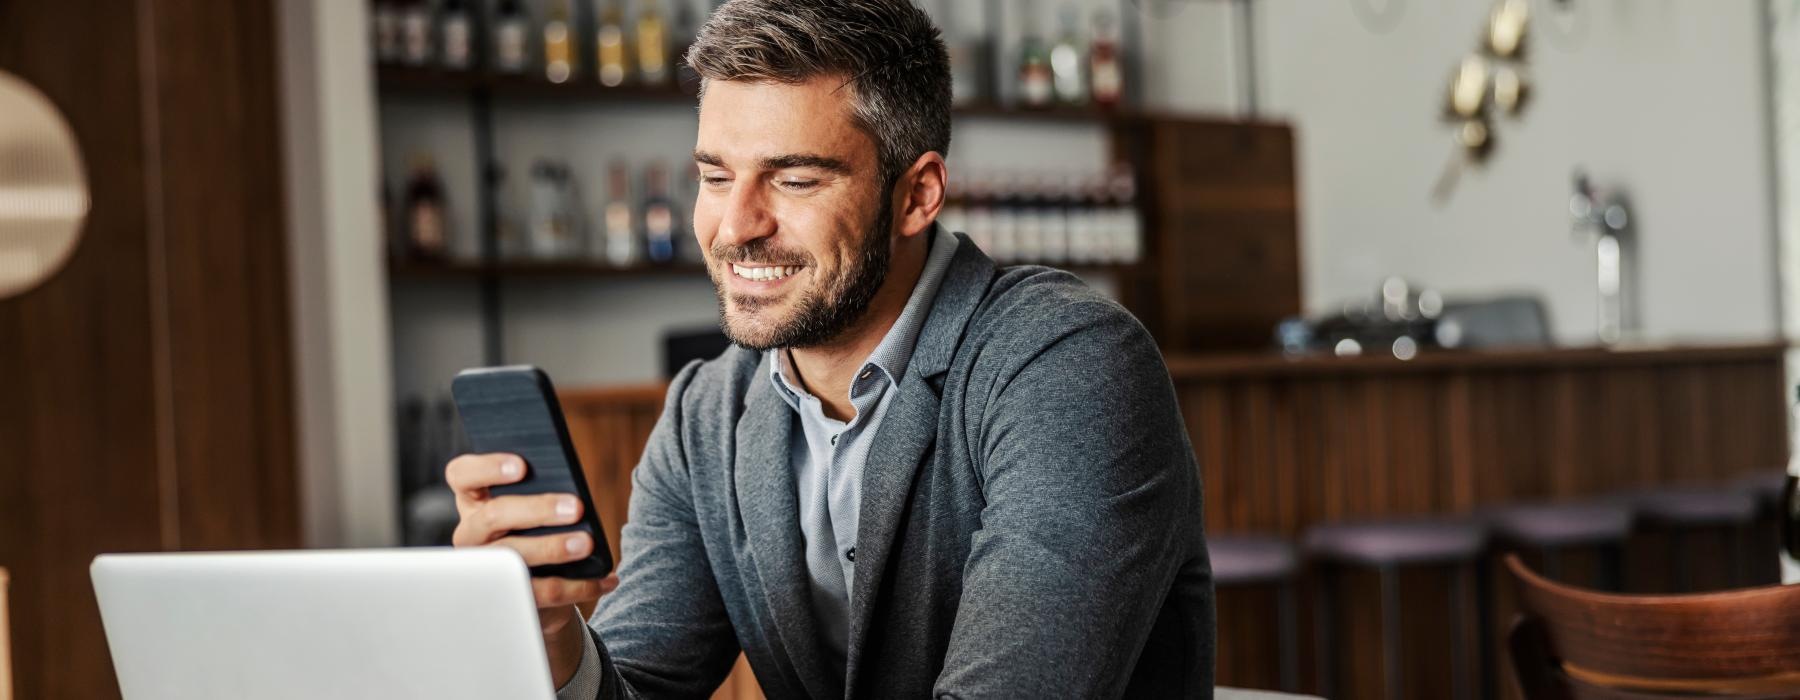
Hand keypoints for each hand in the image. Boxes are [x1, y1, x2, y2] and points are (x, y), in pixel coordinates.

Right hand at [447, 452, 618, 683]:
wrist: (534, 589)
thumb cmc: (534, 531)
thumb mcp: (533, 508)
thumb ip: (541, 491)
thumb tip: (571, 492)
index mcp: (474, 501)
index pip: (462, 475)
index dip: (487, 467)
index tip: (522, 466)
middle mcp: (471, 533)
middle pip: (493, 516)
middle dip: (537, 510)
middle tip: (576, 507)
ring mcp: (485, 568)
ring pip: (514, 557)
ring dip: (554, 548)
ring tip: (588, 543)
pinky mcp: (509, 597)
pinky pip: (544, 591)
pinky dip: (581, 586)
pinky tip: (607, 579)